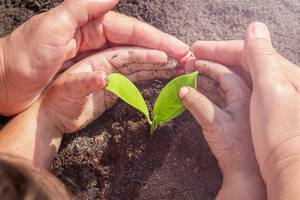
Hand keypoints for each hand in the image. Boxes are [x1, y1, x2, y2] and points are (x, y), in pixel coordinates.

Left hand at [0, 0, 187, 115]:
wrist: (5, 82)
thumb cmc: (24, 54)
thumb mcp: (53, 24)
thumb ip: (84, 7)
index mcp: (91, 25)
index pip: (131, 30)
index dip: (156, 39)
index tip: (177, 48)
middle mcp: (97, 40)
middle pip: (137, 43)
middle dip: (162, 50)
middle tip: (185, 59)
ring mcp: (95, 58)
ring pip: (132, 58)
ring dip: (155, 62)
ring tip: (175, 69)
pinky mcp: (91, 75)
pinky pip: (120, 73)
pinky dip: (138, 74)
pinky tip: (152, 77)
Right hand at [179, 59, 265, 198]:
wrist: (249, 174)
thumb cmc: (238, 150)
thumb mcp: (215, 123)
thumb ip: (199, 103)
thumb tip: (181, 89)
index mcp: (251, 90)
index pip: (230, 64)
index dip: (211, 57)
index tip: (193, 56)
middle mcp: (252, 92)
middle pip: (230, 69)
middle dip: (210, 63)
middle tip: (190, 62)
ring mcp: (248, 102)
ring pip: (227, 81)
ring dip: (208, 77)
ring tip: (191, 76)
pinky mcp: (242, 113)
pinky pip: (227, 93)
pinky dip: (213, 89)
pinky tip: (201, 90)